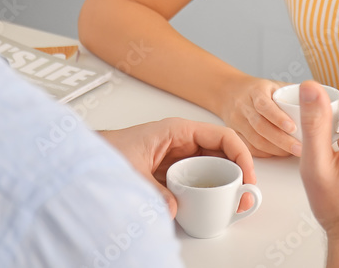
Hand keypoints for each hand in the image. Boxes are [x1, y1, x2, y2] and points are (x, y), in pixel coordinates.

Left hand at [99, 118, 254, 217]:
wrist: (90, 157)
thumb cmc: (109, 151)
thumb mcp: (132, 170)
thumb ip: (153, 189)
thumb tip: (174, 208)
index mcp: (179, 130)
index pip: (223, 137)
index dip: (241, 155)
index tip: (247, 176)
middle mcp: (184, 142)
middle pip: (224, 153)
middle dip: (239, 173)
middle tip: (245, 196)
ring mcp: (181, 157)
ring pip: (214, 167)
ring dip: (227, 183)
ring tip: (234, 202)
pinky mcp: (175, 172)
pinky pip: (201, 178)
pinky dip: (211, 190)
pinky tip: (214, 203)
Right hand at [218, 75, 299, 156]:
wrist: (230, 92)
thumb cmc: (260, 90)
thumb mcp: (276, 84)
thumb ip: (295, 93)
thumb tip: (323, 100)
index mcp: (256, 92)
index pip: (264, 106)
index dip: (278, 118)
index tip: (293, 127)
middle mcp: (244, 107)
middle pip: (260, 126)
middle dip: (282, 140)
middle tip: (301, 148)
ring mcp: (238, 122)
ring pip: (255, 140)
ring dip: (276, 149)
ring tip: (294, 153)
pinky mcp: (236, 135)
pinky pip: (251, 147)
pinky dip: (267, 152)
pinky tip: (281, 153)